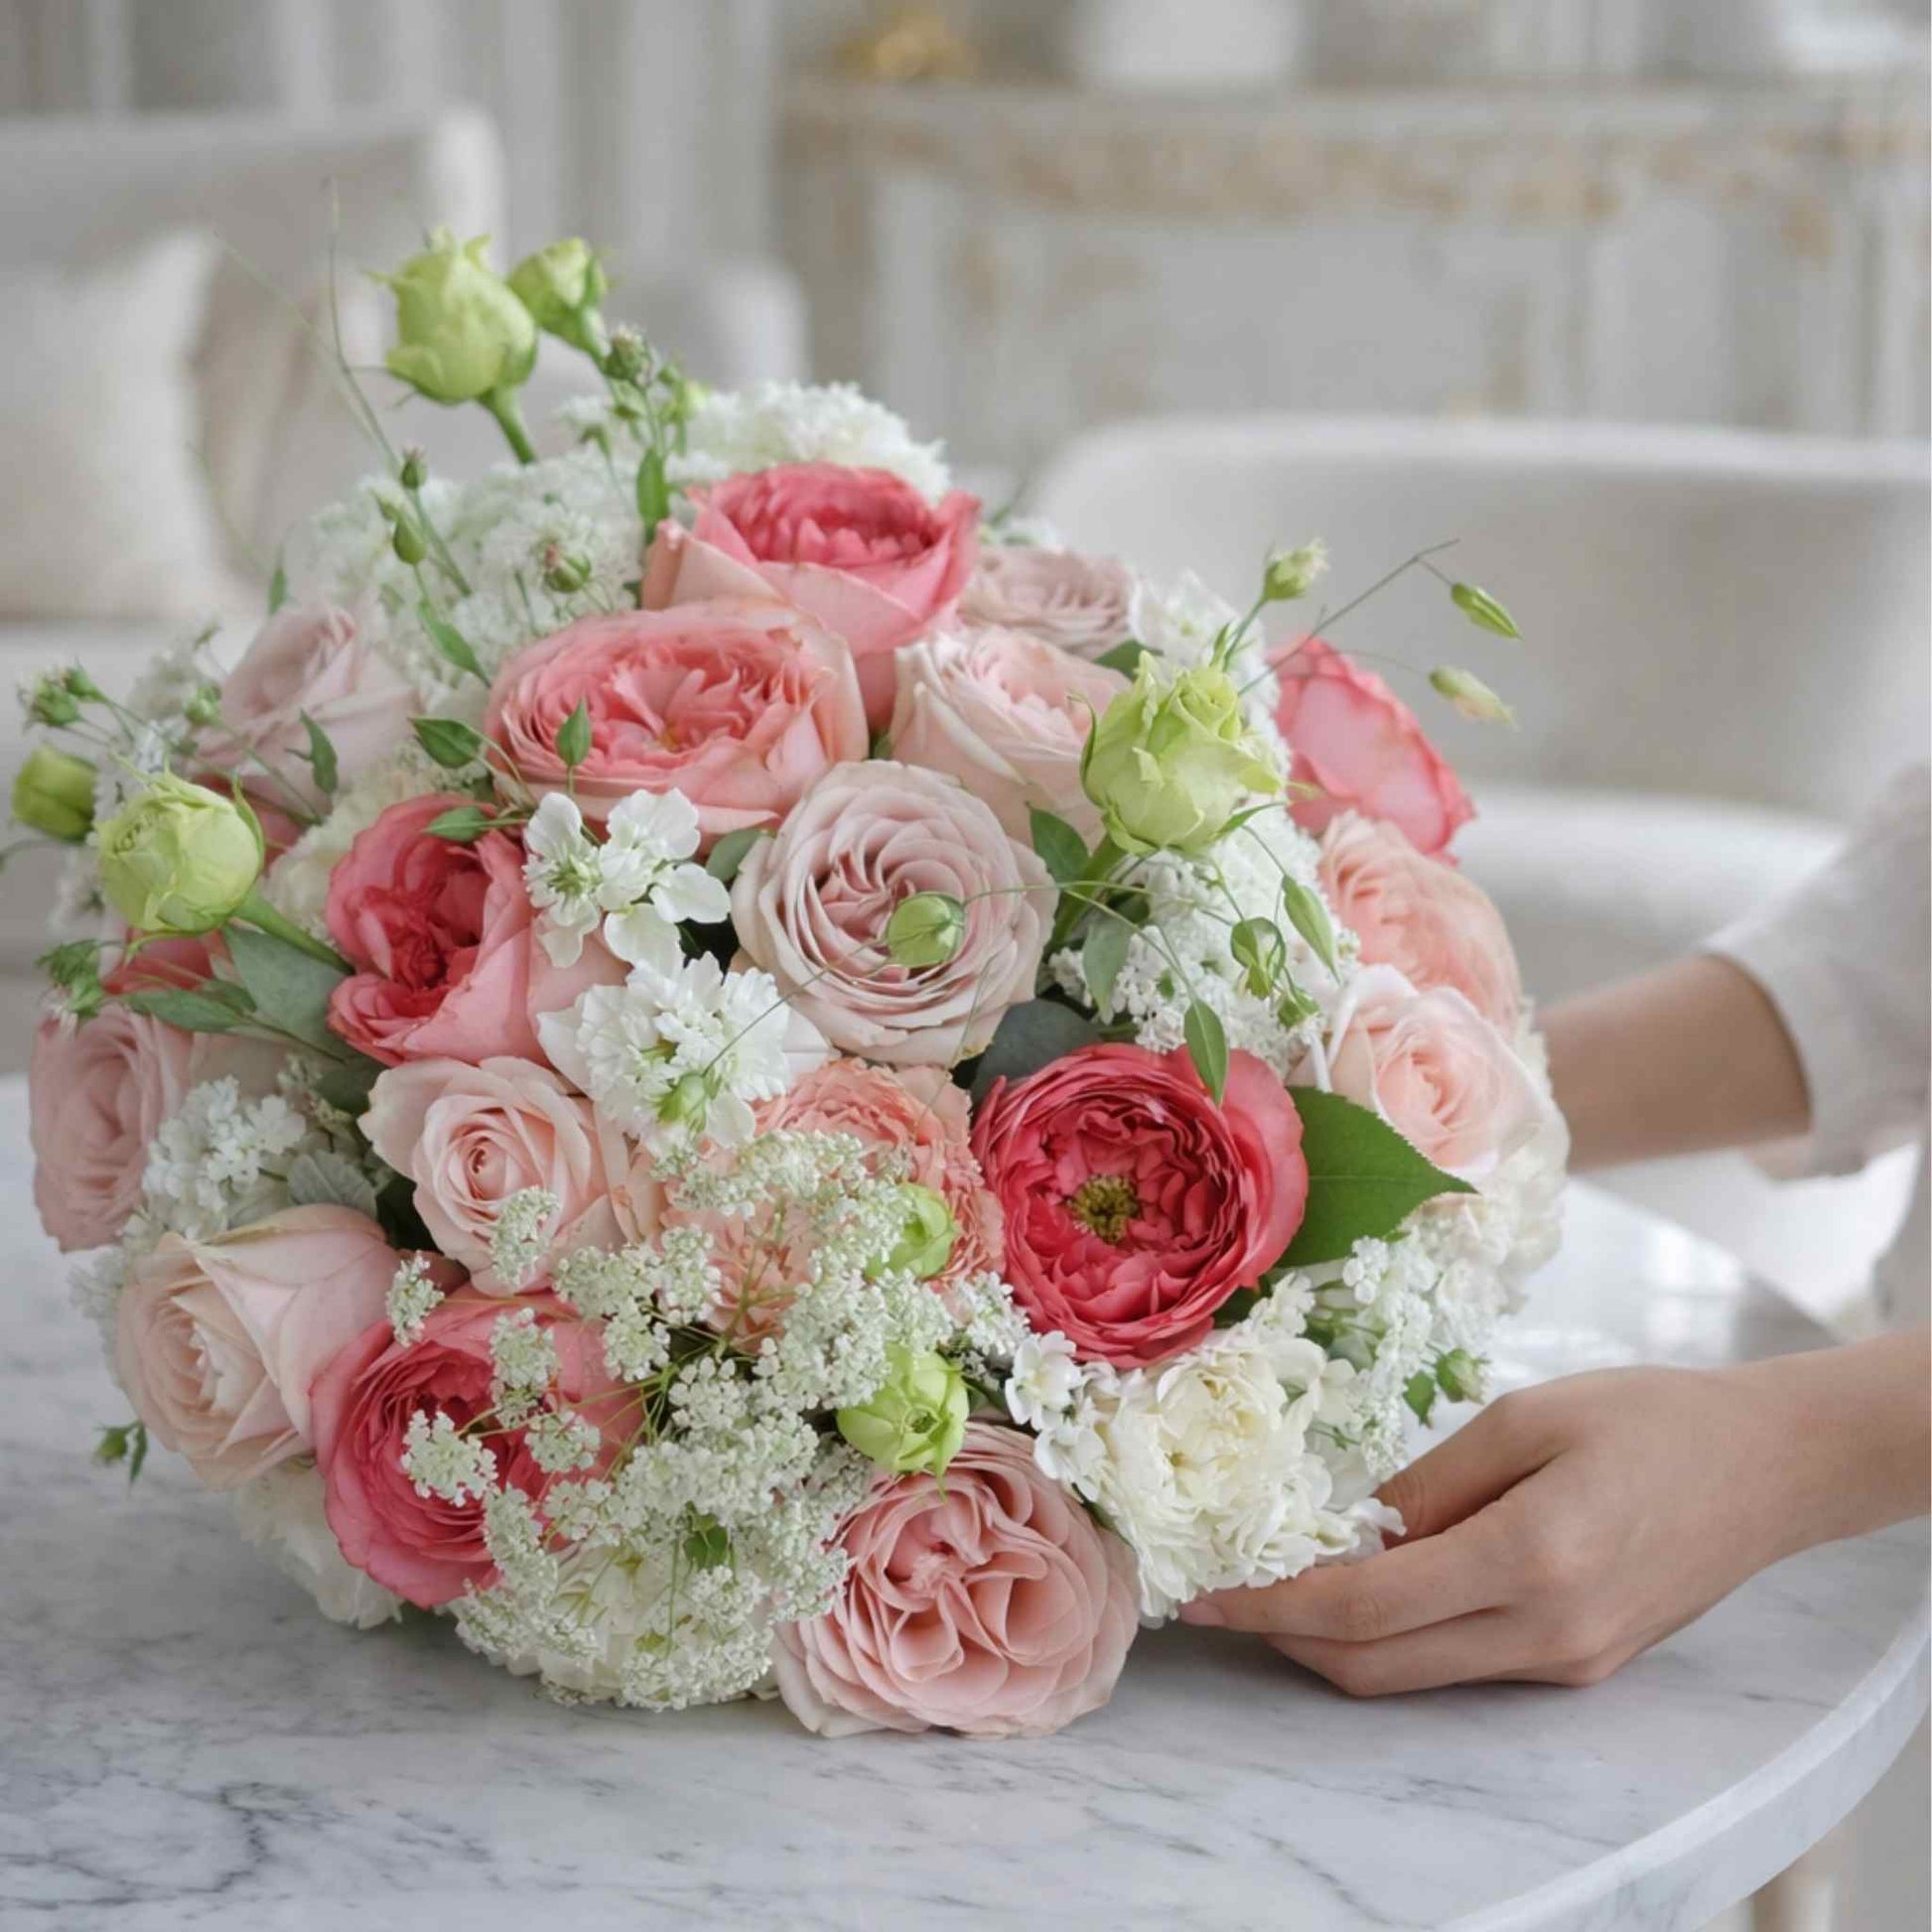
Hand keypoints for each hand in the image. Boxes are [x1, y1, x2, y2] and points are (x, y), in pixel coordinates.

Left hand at [1177, 1339, 1929, 1695]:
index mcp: (1528, 1561)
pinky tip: (1368, 1581)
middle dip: (1285, 1637)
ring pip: (1412, 1675)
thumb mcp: (1524, 1418)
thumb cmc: (1648, 1418)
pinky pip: (1460, 1664)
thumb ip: (1428, 1481)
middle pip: (1374, 1666)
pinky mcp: (1578, 1665)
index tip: (1205, 1592)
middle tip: (1222, 1594)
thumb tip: (1344, 1528)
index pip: (1364, 1608)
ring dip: (1335, 1641)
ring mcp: (1564, 1663)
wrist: (1767, 1467)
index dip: (1272, 1605)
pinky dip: (1397, 1634)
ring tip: (1279, 1581)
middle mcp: (1544, 1636)